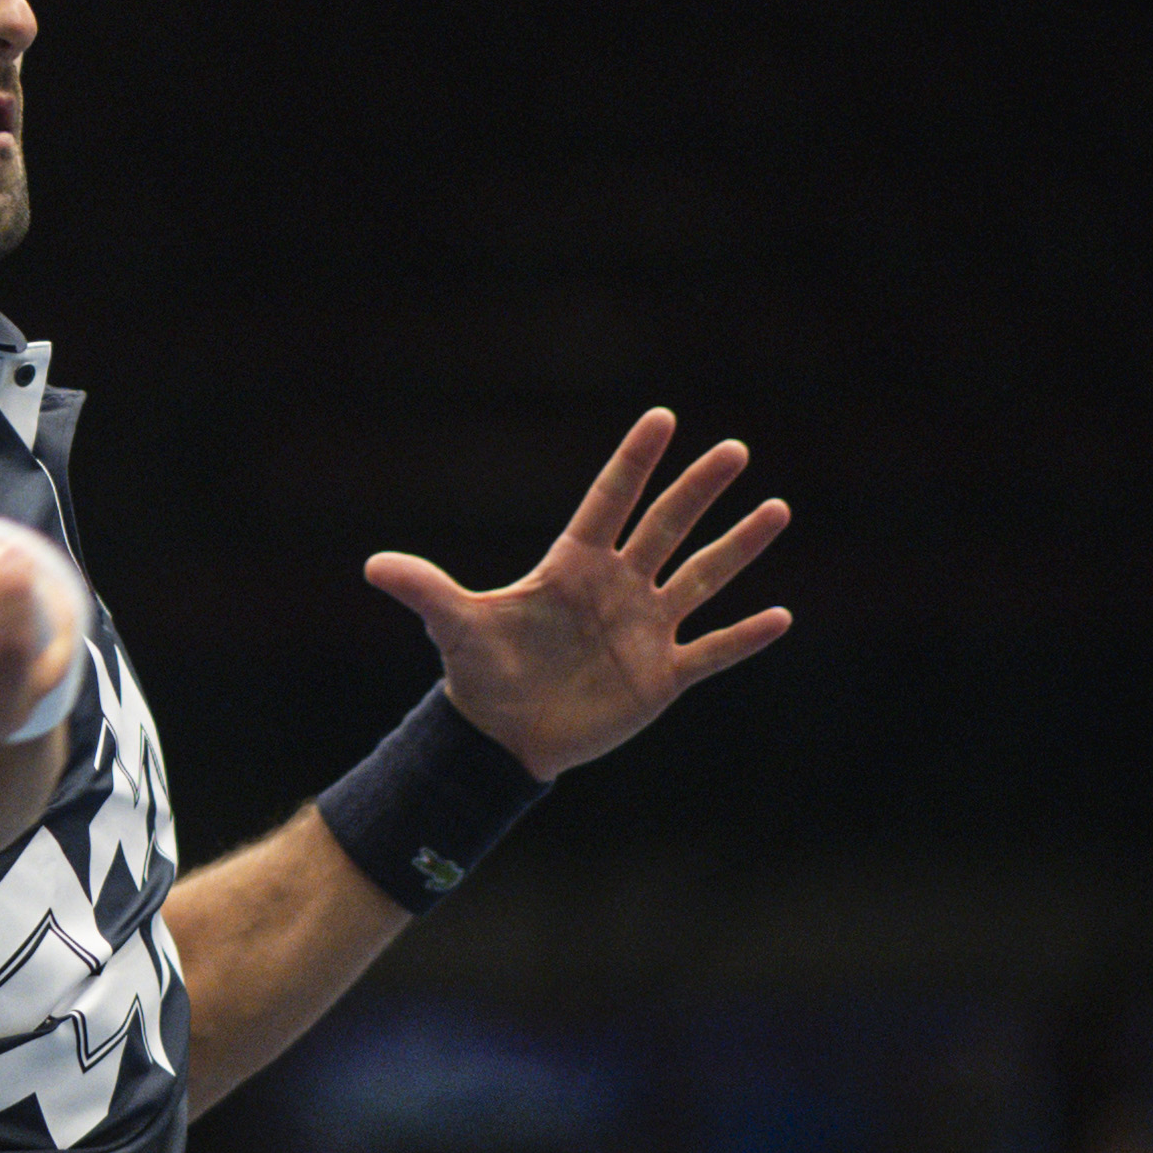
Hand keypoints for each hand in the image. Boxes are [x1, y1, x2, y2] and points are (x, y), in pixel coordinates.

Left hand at [363, 409, 790, 780]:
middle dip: (699, 490)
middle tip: (734, 449)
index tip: (662, 417)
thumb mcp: (454, 626)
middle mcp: (617, 587)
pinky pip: (713, 651)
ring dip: (738, 547)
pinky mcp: (662, 675)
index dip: (633, 462)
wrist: (503, 735)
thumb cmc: (481, 672)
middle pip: (666, 528)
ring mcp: (645, 629)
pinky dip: (744, 637)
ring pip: (701, 578)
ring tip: (776, 509)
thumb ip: (425, 591)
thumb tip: (372, 566)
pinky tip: (780, 616)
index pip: (609, 502)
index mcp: (573, 565)